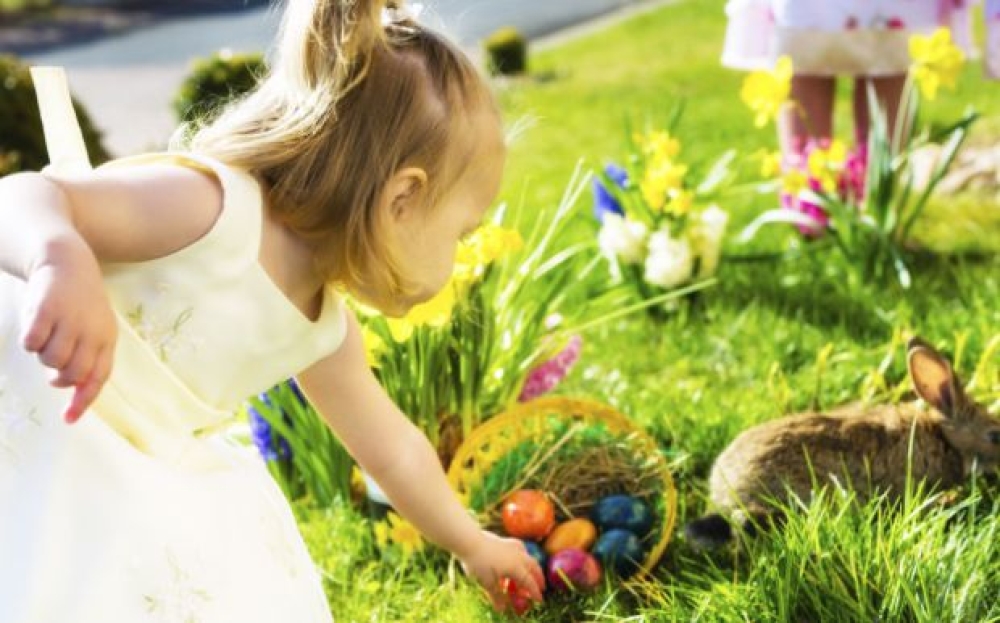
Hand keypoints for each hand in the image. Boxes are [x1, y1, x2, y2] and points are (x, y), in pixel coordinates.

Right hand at [20, 243, 115, 422]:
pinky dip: (29, 341)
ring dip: (43, 356)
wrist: (67, 263)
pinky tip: (34, 326)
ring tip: (47, 337)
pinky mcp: (46, 309)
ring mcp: (70, 320)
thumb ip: (85, 359)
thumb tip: (69, 393)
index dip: (83, 400)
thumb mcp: (91, 331)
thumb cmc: (78, 306)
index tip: (68, 420)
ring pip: (51, 360)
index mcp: (107, 338)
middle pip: (72, 374)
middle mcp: (93, 331)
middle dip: (58, 377)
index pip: (98, 377)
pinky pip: (32, 343)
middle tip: (53, 365)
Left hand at [459, 530, 544, 613]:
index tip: (540, 600)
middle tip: (542, 586)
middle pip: (534, 567)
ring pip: (528, 556)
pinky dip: (523, 556)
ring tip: (532, 572)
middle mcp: (518, 556)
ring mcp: (512, 546)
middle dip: (539, 578)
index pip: (530, 582)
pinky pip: (520, 549)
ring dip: (532, 566)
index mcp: (516, 567)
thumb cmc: (478, 563)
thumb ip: (496, 596)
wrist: (469, 541)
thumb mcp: (487, 583)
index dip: (535, 592)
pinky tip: (519, 556)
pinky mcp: (505, 540)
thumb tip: (502, 609)